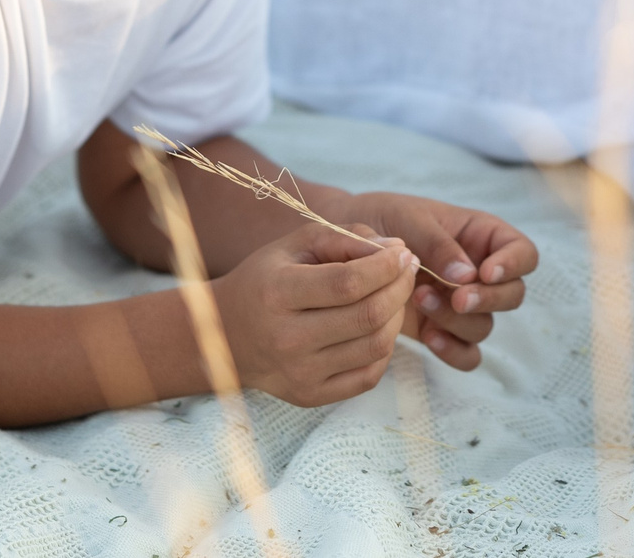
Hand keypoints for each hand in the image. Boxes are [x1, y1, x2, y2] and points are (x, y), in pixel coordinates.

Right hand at [213, 222, 417, 405]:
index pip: (347, 283)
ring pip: (376, 346)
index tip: (403, 252)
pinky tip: (378, 325)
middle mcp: (287, 339)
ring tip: (393, 294)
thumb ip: (345, 238)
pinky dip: (385, 347)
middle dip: (400, 287)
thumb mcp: (295, 245)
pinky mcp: (311, 396)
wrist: (226, 336)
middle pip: (368, 315)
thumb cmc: (266, 280)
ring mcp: (300, 374)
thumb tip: (396, 248)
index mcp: (277, 294)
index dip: (386, 266)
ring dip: (397, 315)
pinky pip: (370, 374)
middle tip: (407, 269)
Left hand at [341, 191, 538, 369]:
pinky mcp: (443, 330)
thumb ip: (439, 244)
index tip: (486, 272)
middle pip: (513, 295)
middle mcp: (479, 273)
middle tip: (457, 298)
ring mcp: (462, 304)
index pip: (523, 253)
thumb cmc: (384, 220)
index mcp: (481, 237)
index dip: (514, 265)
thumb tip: (468, 276)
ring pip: (485, 325)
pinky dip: (454, 352)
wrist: (347, 247)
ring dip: (457, 320)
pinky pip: (466, 354)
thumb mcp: (410, 219)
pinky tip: (428, 337)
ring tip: (418, 299)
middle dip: (488, 299)